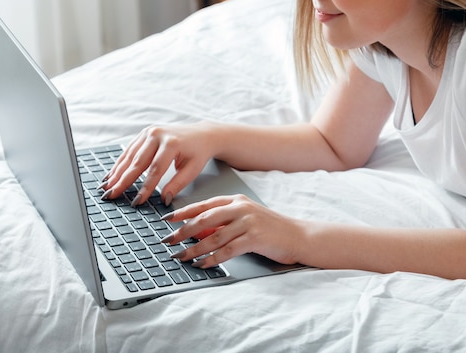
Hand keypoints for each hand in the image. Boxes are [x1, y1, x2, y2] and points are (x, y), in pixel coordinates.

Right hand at [99, 123, 215, 204]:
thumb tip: (164, 200)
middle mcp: (158, 135)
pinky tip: (112, 174)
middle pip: (137, 162)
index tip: (136, 201)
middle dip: (123, 181)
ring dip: (117, 172)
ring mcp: (149, 132)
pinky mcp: (144, 133)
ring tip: (107, 186)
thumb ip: (177, 185)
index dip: (145, 187)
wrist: (202, 134)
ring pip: (130, 156)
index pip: (155, 170)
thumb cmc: (198, 153)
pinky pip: (129, 150)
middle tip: (111, 194)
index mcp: (172, 143)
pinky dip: (120, 163)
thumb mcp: (192, 170)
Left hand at [161, 194, 304, 267]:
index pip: (204, 204)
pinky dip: (212, 259)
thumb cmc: (271, 228)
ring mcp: (248, 222)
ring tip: (180, 256)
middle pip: (204, 219)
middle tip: (168, 240)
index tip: (167, 219)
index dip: (183, 212)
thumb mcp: (245, 219)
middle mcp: (241, 208)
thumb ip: (223, 223)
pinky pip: (227, 250)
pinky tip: (202, 264)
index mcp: (236, 200)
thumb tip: (197, 231)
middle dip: (183, 230)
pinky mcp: (254, 238)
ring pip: (213, 236)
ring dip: (194, 249)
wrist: (299, 236)